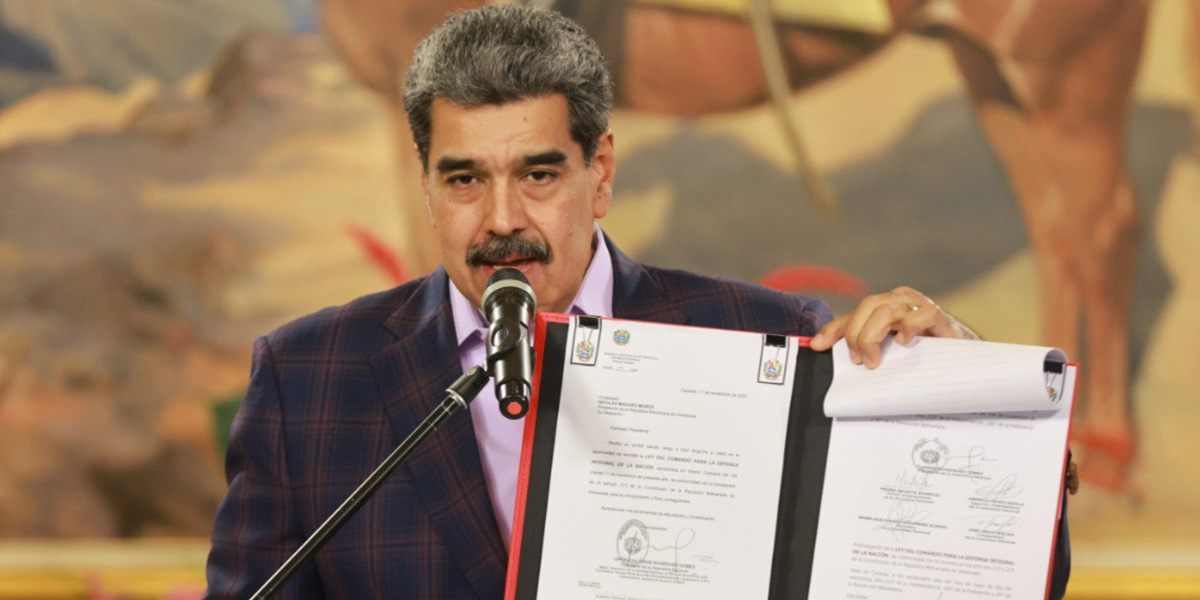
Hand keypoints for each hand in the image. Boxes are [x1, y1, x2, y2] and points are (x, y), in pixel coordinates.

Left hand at [808, 286, 978, 367]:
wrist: (961, 357)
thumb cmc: (922, 351)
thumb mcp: (888, 351)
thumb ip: (863, 347)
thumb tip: (826, 350)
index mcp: (884, 307)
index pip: (854, 314)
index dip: (834, 329)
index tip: (817, 346)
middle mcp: (898, 300)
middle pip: (867, 307)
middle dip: (857, 335)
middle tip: (860, 360)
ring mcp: (917, 304)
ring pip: (886, 310)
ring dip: (874, 336)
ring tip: (874, 359)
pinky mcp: (937, 314)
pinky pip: (921, 314)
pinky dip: (908, 327)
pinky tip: (903, 343)